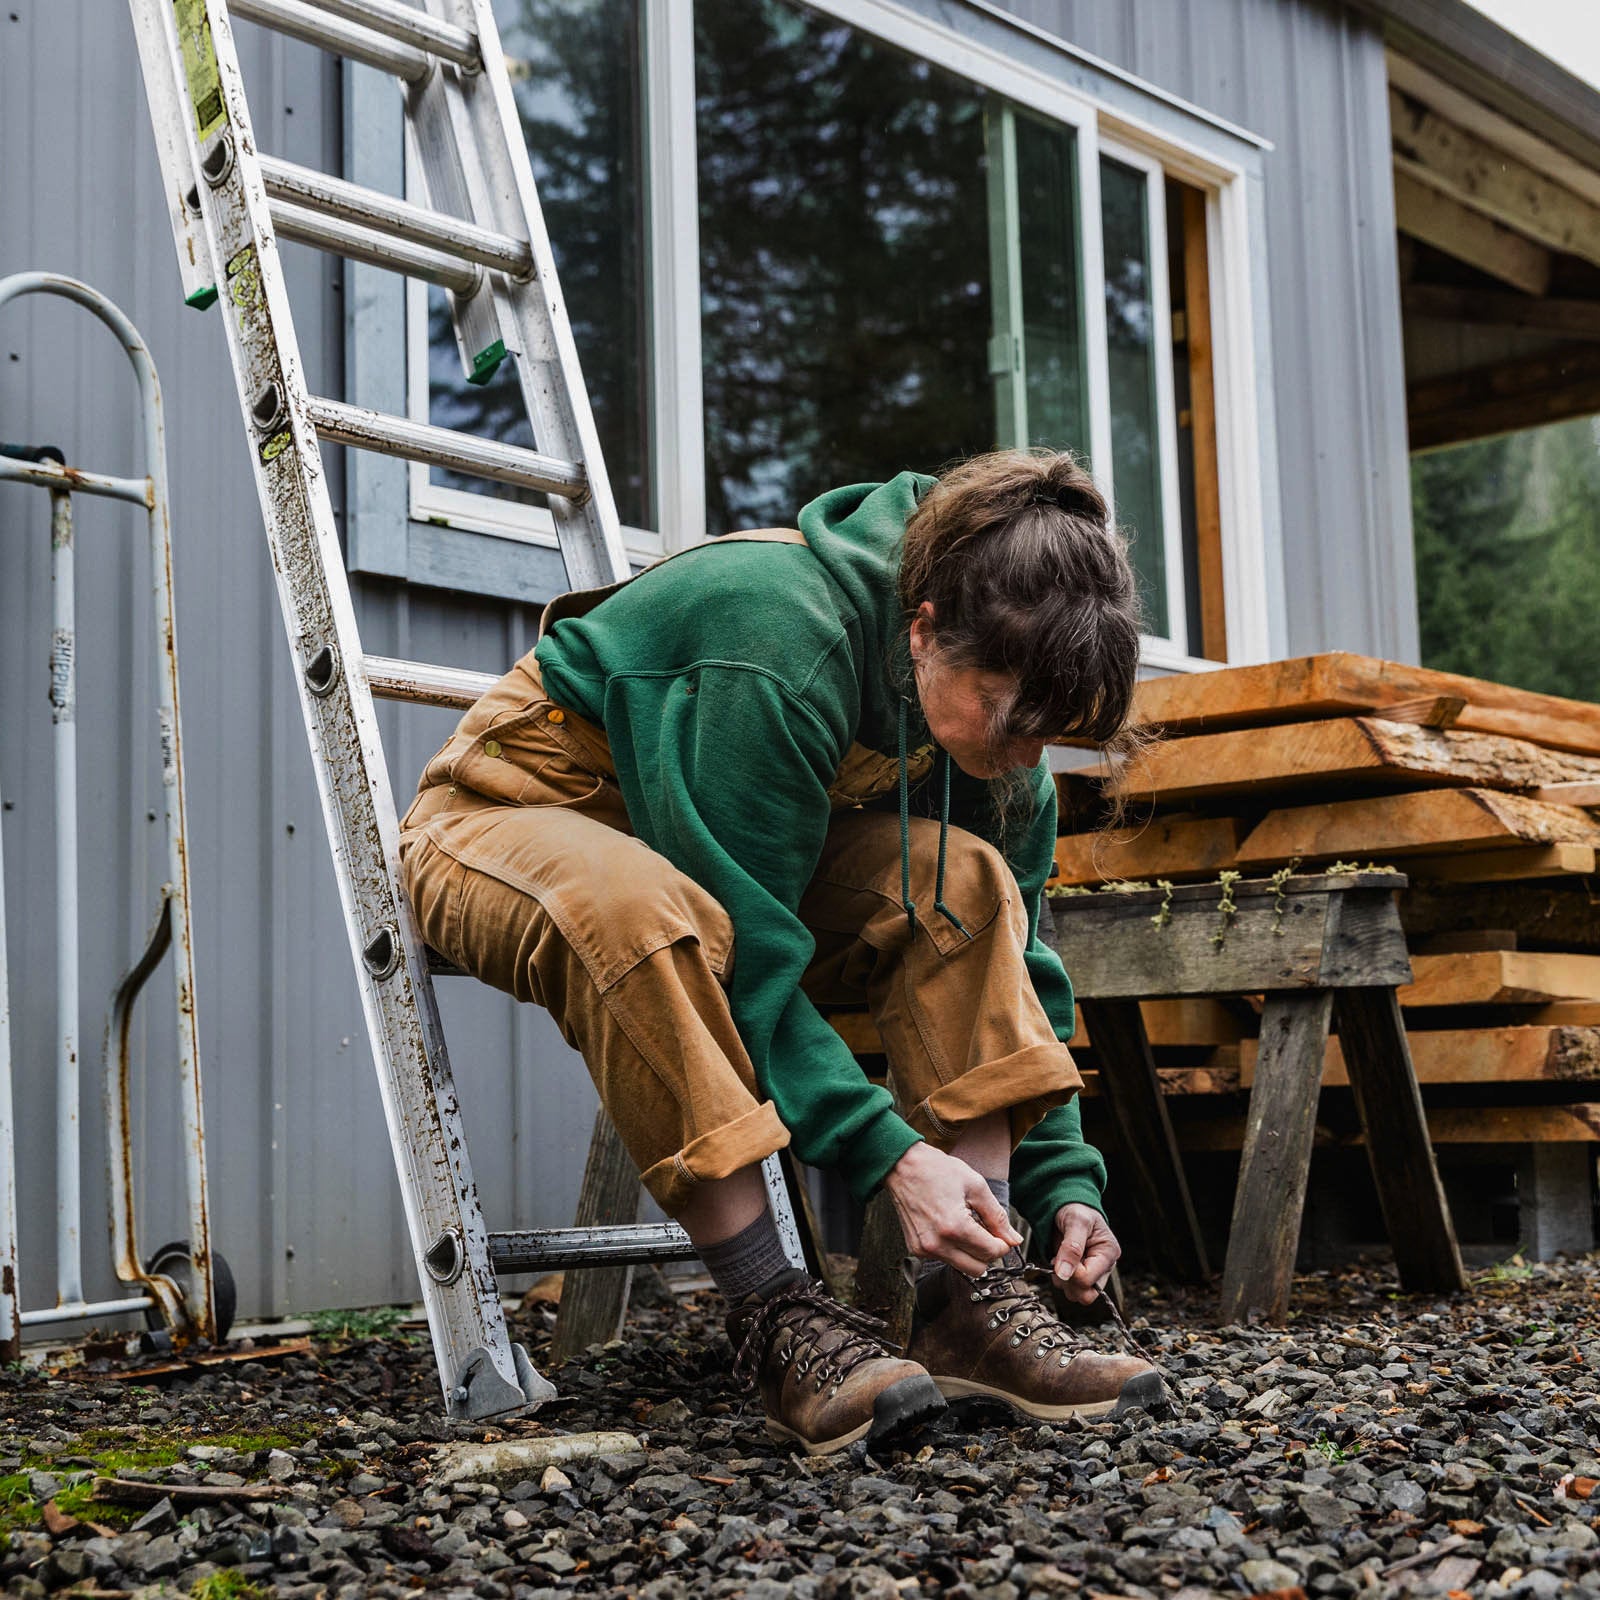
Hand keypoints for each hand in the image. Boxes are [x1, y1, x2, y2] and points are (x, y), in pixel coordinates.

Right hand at [883, 1144, 1022, 1276]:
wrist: (902, 1165)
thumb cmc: (938, 1170)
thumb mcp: (976, 1186)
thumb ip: (997, 1216)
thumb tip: (1014, 1240)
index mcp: (955, 1227)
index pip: (991, 1253)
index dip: (1002, 1244)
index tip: (1001, 1232)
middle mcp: (937, 1244)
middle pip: (978, 1269)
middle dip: (987, 1252)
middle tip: (985, 1231)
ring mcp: (924, 1249)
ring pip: (961, 1267)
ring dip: (970, 1252)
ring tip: (965, 1224)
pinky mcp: (915, 1249)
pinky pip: (945, 1259)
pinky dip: (953, 1248)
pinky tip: (949, 1226)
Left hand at [1051, 1203, 1120, 1303]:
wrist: (1068, 1206)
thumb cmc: (1077, 1209)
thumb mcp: (1076, 1222)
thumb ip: (1071, 1248)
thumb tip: (1064, 1273)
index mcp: (1108, 1254)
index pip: (1089, 1281)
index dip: (1072, 1272)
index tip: (1062, 1256)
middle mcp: (1103, 1267)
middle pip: (1086, 1295)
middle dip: (1068, 1280)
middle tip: (1060, 1259)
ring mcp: (1093, 1273)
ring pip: (1076, 1295)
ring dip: (1062, 1279)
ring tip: (1060, 1257)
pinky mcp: (1081, 1275)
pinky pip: (1069, 1288)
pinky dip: (1060, 1278)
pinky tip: (1061, 1261)